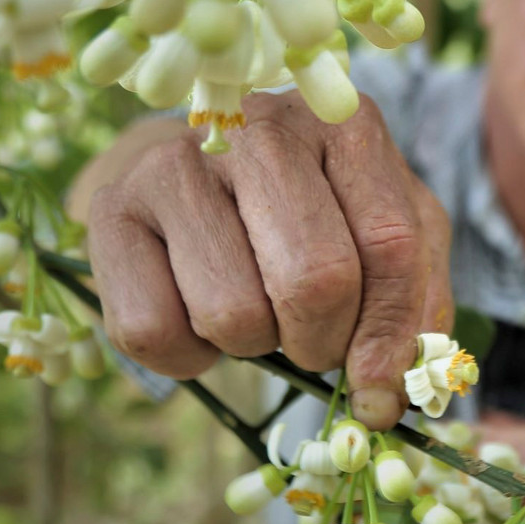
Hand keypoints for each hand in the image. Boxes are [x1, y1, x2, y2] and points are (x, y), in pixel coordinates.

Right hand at [87, 90, 452, 428]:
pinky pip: (152, 329)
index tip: (379, 385)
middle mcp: (260, 127)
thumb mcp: (387, 238)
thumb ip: (412, 306)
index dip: (390, 332)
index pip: (391, 243)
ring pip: (232, 313)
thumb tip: (386, 397)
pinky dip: (186, 356)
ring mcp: (177, 163)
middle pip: (315, 279)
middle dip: (321, 341)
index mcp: (346, 125)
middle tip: (312, 338)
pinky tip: (198, 316)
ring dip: (254, 344)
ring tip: (255, 306)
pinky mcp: (112, 209)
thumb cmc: (316, 211)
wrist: (200, 174)